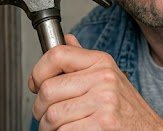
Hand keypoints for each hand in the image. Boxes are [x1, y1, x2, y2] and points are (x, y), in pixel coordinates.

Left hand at [29, 34, 162, 130]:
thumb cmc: (126, 110)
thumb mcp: (107, 77)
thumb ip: (82, 60)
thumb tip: (65, 39)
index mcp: (101, 62)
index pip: (56, 54)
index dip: (38, 72)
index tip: (35, 84)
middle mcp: (103, 78)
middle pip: (48, 89)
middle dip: (40, 108)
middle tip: (46, 116)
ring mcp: (104, 101)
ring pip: (52, 115)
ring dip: (49, 127)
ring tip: (60, 128)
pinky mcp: (103, 124)